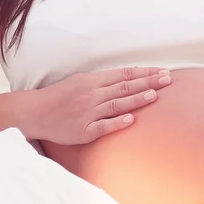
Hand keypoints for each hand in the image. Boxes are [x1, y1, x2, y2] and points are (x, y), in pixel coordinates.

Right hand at [33, 66, 171, 144]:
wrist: (34, 112)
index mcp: (92, 80)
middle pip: (125, 87)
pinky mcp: (83, 131)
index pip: (124, 74)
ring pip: (116, 104)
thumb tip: (128, 79)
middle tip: (168, 80)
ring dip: (136, 99)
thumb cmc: (59, 96)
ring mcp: (88, 113)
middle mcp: (92, 94)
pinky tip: (131, 119)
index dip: (145, 72)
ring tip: (154, 95)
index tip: (162, 72)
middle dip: (148, 82)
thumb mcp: (81, 80)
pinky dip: (117, 122)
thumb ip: (104, 81)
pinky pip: (103, 126)